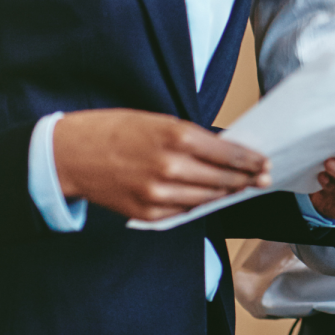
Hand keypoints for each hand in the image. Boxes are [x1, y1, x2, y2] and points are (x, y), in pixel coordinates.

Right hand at [52, 109, 269, 221]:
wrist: (70, 154)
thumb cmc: (115, 131)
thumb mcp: (159, 121)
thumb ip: (192, 138)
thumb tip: (225, 152)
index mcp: (176, 136)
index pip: (228, 154)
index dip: (250, 160)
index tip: (264, 162)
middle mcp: (171, 167)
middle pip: (223, 179)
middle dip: (246, 179)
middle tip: (262, 178)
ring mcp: (158, 194)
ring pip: (207, 199)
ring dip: (226, 194)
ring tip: (239, 188)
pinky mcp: (147, 213)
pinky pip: (183, 212)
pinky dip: (197, 205)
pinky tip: (207, 198)